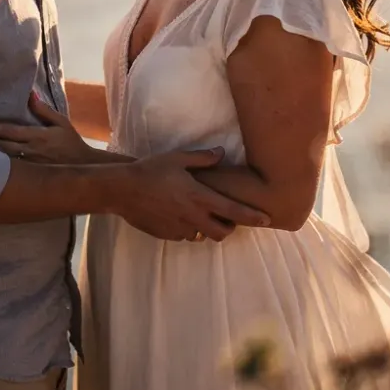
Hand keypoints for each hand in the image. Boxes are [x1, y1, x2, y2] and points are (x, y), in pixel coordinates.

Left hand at [0, 95, 99, 163]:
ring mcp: (29, 165)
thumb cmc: (72, 143)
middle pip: (0, 147)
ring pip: (2, 161)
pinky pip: (10, 172)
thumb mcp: (61, 123)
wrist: (84, 167)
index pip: (8, 131)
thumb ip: (44, 110)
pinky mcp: (30, 175)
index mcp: (37, 136)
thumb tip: (30, 94)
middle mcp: (30, 151)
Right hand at [115, 149, 271, 242]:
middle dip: (229, 227)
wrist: (122, 190)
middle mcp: (193, 217)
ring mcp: (180, 229)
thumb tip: (221, 153)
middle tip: (227, 217)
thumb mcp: (178, 159)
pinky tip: (180, 215)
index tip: (267, 219)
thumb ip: (203, 158)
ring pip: (204, 236)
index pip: (234, 211)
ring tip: (200, 213)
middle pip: (222, 233)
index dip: (253, 217)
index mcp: (199, 197)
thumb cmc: (150, 170)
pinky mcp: (167, 235)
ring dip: (207, 227)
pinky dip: (189, 228)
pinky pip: (186, 236)